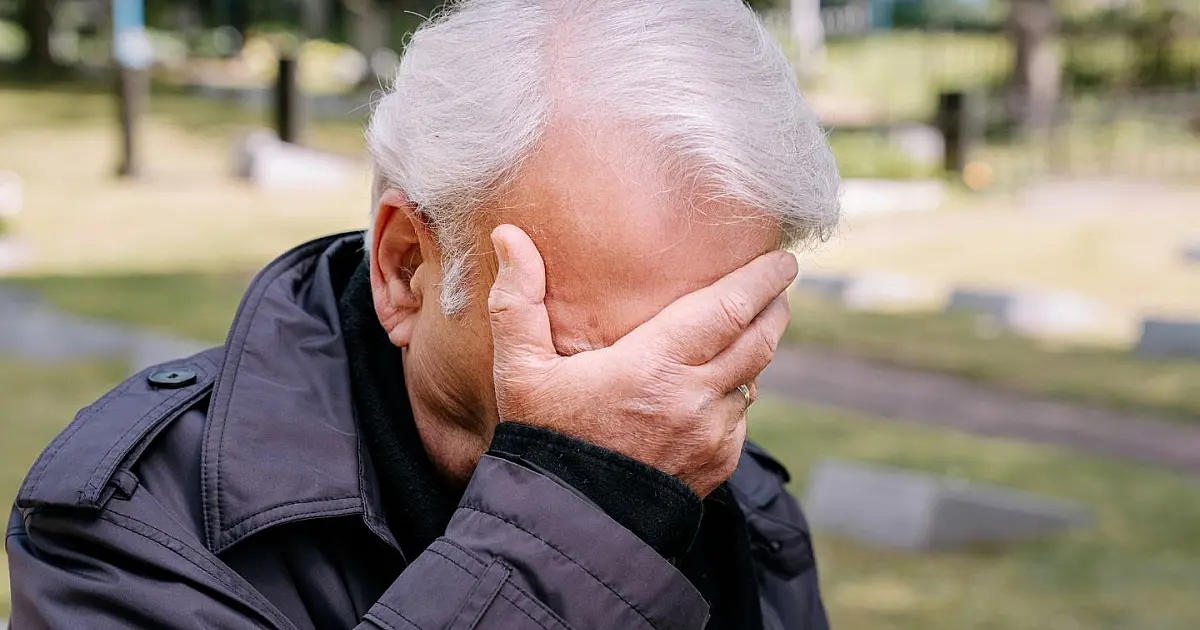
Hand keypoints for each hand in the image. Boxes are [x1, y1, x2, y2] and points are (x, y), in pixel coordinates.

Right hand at [487, 224, 795, 496]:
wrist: (565, 526)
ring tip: (752, 328)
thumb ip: (518, 300)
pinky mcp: (717, 467)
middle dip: (774, 306)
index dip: (762, 280)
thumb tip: (508, 234)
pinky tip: (723, 387)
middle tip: (779, 283)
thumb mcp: (520, 369)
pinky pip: (740, 420)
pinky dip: (737, 396)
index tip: (782, 259)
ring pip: (753, 380)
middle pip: (758, 339)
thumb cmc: (542, 440)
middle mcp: (694, 398)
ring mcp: (711, 436)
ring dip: (757, 351)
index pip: (729, 308)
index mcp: (654, 365)